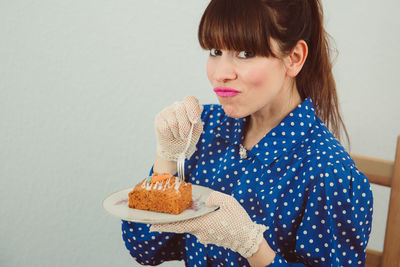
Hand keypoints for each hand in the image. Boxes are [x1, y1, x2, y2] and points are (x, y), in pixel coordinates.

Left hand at [150, 191, 266, 257]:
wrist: (248, 240)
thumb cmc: (239, 221)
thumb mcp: (229, 203)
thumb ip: (215, 197)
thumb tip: (206, 199)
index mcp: (202, 224)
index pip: (178, 225)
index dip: (164, 225)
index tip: (151, 225)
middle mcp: (200, 232)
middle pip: (182, 225)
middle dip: (170, 220)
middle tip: (157, 217)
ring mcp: (204, 236)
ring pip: (191, 225)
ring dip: (187, 219)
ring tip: (186, 209)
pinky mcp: (209, 238)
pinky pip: (199, 228)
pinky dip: (196, 222)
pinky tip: (203, 215)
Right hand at [155, 95, 202, 160]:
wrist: (176, 149)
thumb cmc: (188, 137)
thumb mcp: (197, 130)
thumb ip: (198, 119)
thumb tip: (201, 107)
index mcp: (189, 106)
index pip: (190, 99)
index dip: (192, 109)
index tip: (194, 121)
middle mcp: (178, 105)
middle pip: (181, 110)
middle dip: (185, 126)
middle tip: (185, 136)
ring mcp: (167, 111)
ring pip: (173, 121)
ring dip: (177, 133)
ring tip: (178, 135)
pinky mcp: (159, 118)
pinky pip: (165, 127)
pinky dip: (170, 135)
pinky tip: (170, 135)